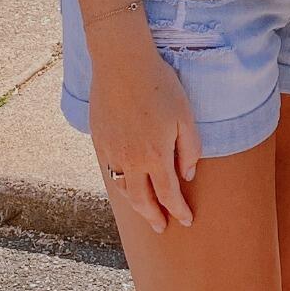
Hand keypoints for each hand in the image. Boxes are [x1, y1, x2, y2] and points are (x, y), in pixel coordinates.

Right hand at [86, 23, 200, 231]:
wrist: (121, 63)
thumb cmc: (159, 85)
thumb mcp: (185, 116)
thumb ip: (190, 149)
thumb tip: (187, 176)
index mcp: (156, 156)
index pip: (169, 195)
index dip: (179, 211)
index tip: (187, 221)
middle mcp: (131, 161)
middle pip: (143, 201)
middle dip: (154, 217)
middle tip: (162, 227)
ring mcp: (112, 153)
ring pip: (124, 190)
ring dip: (135, 205)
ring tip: (145, 211)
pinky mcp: (99, 141)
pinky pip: (110, 172)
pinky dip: (120, 185)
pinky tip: (127, 185)